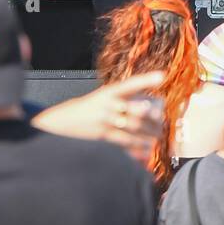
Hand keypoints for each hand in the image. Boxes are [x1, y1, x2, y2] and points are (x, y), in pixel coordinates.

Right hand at [32, 71, 165, 167]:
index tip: (162, 75)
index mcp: (107, 92)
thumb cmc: (86, 110)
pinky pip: (125, 143)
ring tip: (156, 138)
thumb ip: (121, 100)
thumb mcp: (100, 98)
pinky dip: (137, 146)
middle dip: (154, 119)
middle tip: (163, 124)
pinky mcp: (102, 137)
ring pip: (134, 128)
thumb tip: (149, 105)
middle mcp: (106, 105)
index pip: (130, 84)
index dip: (146, 79)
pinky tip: (145, 149)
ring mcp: (104, 122)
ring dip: (149, 134)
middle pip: (137, 111)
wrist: (61, 123)